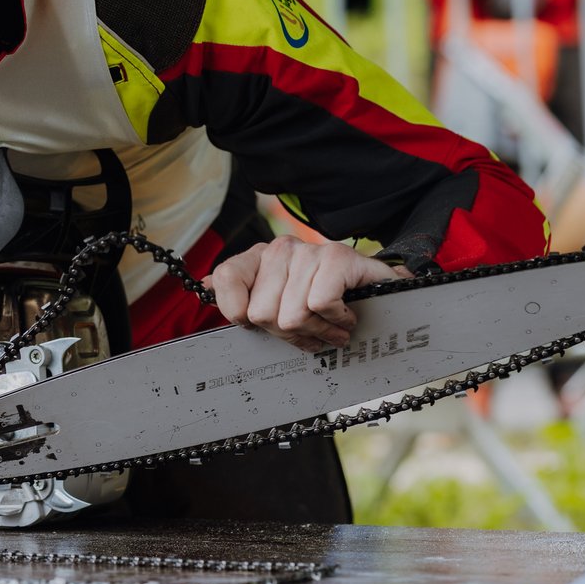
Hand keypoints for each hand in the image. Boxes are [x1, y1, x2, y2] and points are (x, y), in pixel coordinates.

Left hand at [204, 237, 409, 353]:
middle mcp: (280, 249)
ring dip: (318, 331)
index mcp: (259, 258)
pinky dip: (336, 320)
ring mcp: (308, 251)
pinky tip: (345, 315)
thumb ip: (241, 294)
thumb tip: (204, 288)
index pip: (226, 278)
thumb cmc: (325, 300)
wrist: (380, 291)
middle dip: (290, 334)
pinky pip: (319, 304)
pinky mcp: (338, 257)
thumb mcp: (280, 300)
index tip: (268, 324)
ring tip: (331, 327)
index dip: (243, 315)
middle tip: (313, 332)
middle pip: (262, 314)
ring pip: (292, 315)